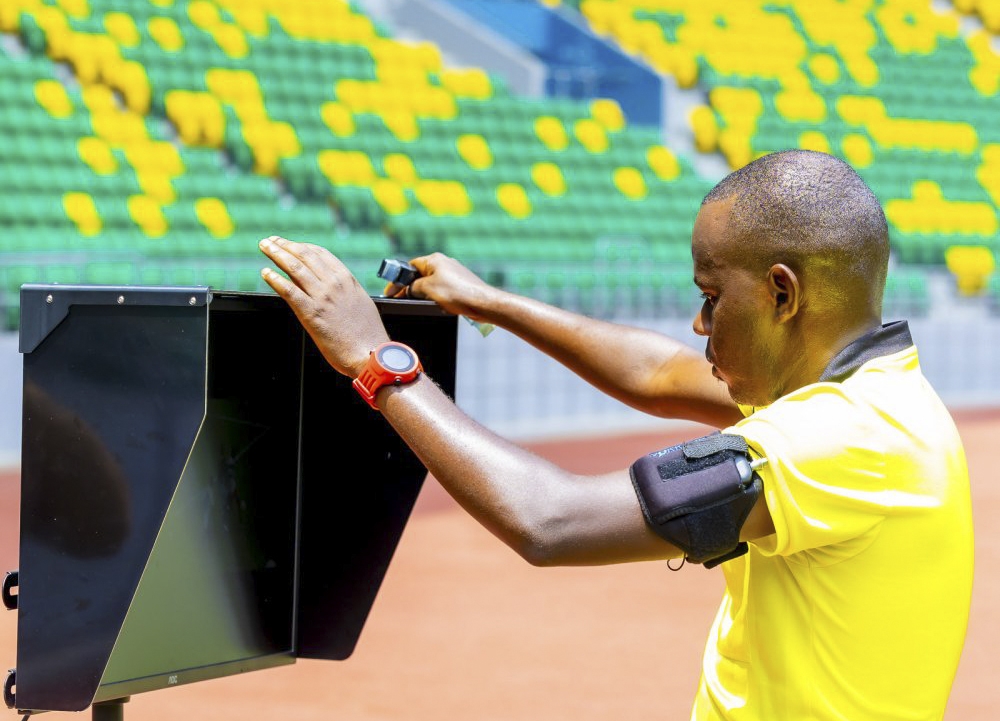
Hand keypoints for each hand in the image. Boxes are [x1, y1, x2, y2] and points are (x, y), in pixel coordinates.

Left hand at [259, 236, 389, 377]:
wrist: (371, 353)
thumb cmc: (368, 335)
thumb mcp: (360, 303)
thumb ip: (345, 291)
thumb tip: (329, 287)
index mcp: (347, 279)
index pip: (320, 253)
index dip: (301, 246)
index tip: (290, 244)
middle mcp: (334, 284)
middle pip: (305, 256)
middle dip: (285, 245)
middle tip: (271, 242)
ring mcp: (322, 297)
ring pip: (295, 268)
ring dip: (276, 254)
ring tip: (265, 247)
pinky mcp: (311, 313)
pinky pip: (289, 290)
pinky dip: (275, 279)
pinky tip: (266, 273)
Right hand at [384, 252, 495, 321]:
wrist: (481, 303)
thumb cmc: (458, 293)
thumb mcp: (427, 289)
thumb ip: (412, 288)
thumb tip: (408, 290)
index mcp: (434, 260)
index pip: (409, 266)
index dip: (399, 280)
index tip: (392, 291)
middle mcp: (444, 263)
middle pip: (419, 275)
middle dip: (410, 287)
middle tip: (402, 299)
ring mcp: (452, 274)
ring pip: (430, 283)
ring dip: (423, 294)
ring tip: (421, 303)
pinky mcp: (459, 285)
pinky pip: (441, 290)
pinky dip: (435, 297)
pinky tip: (436, 305)